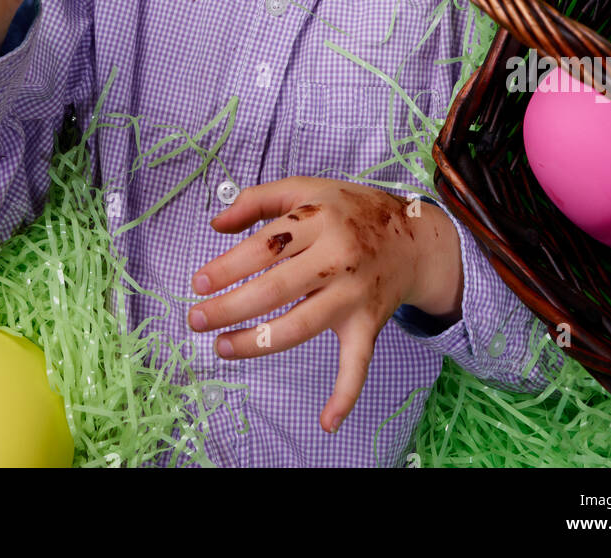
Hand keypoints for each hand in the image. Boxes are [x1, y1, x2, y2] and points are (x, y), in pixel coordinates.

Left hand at [188, 177, 462, 433]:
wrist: (413, 240)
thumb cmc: (351, 212)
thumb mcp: (306, 189)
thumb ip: (258, 199)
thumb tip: (216, 223)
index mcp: (318, 221)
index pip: (264, 247)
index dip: (228, 267)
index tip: (200, 282)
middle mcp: (336, 258)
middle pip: (277, 288)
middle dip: (231, 307)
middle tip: (197, 318)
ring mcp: (353, 294)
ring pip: (301, 326)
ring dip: (258, 343)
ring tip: (222, 347)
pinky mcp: (368, 323)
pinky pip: (357, 363)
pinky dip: (345, 394)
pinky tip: (327, 421)